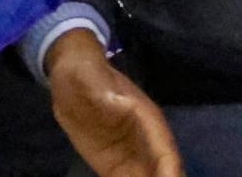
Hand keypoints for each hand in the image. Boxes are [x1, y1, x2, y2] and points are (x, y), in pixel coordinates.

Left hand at [46, 32, 183, 176]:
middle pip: (164, 174)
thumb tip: (122, 105)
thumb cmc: (84, 75)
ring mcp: (134, 157)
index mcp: (146, 121)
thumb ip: (105, 94)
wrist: (72, 79)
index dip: (170, 174)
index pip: (166, 154)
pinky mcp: (116, 168)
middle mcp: (147, 143)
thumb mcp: (90, 78)